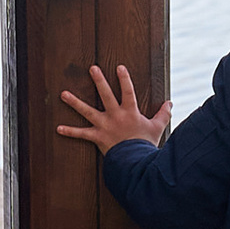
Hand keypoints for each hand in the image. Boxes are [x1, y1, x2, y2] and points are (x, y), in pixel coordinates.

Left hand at [57, 63, 171, 152]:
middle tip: (92, 68)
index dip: (124, 79)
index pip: (128, 91)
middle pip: (106, 95)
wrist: (136, 162)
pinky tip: (58, 128)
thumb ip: (163, 114)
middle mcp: (115, 116)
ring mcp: (104, 126)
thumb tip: (170, 103)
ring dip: (75, 102)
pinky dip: (70, 132)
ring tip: (63, 94)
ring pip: (87, 111)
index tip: (119, 67)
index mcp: (130, 112)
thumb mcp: (157, 128)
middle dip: (99, 81)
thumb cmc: (146, 144)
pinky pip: (81, 134)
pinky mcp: (97, 137)